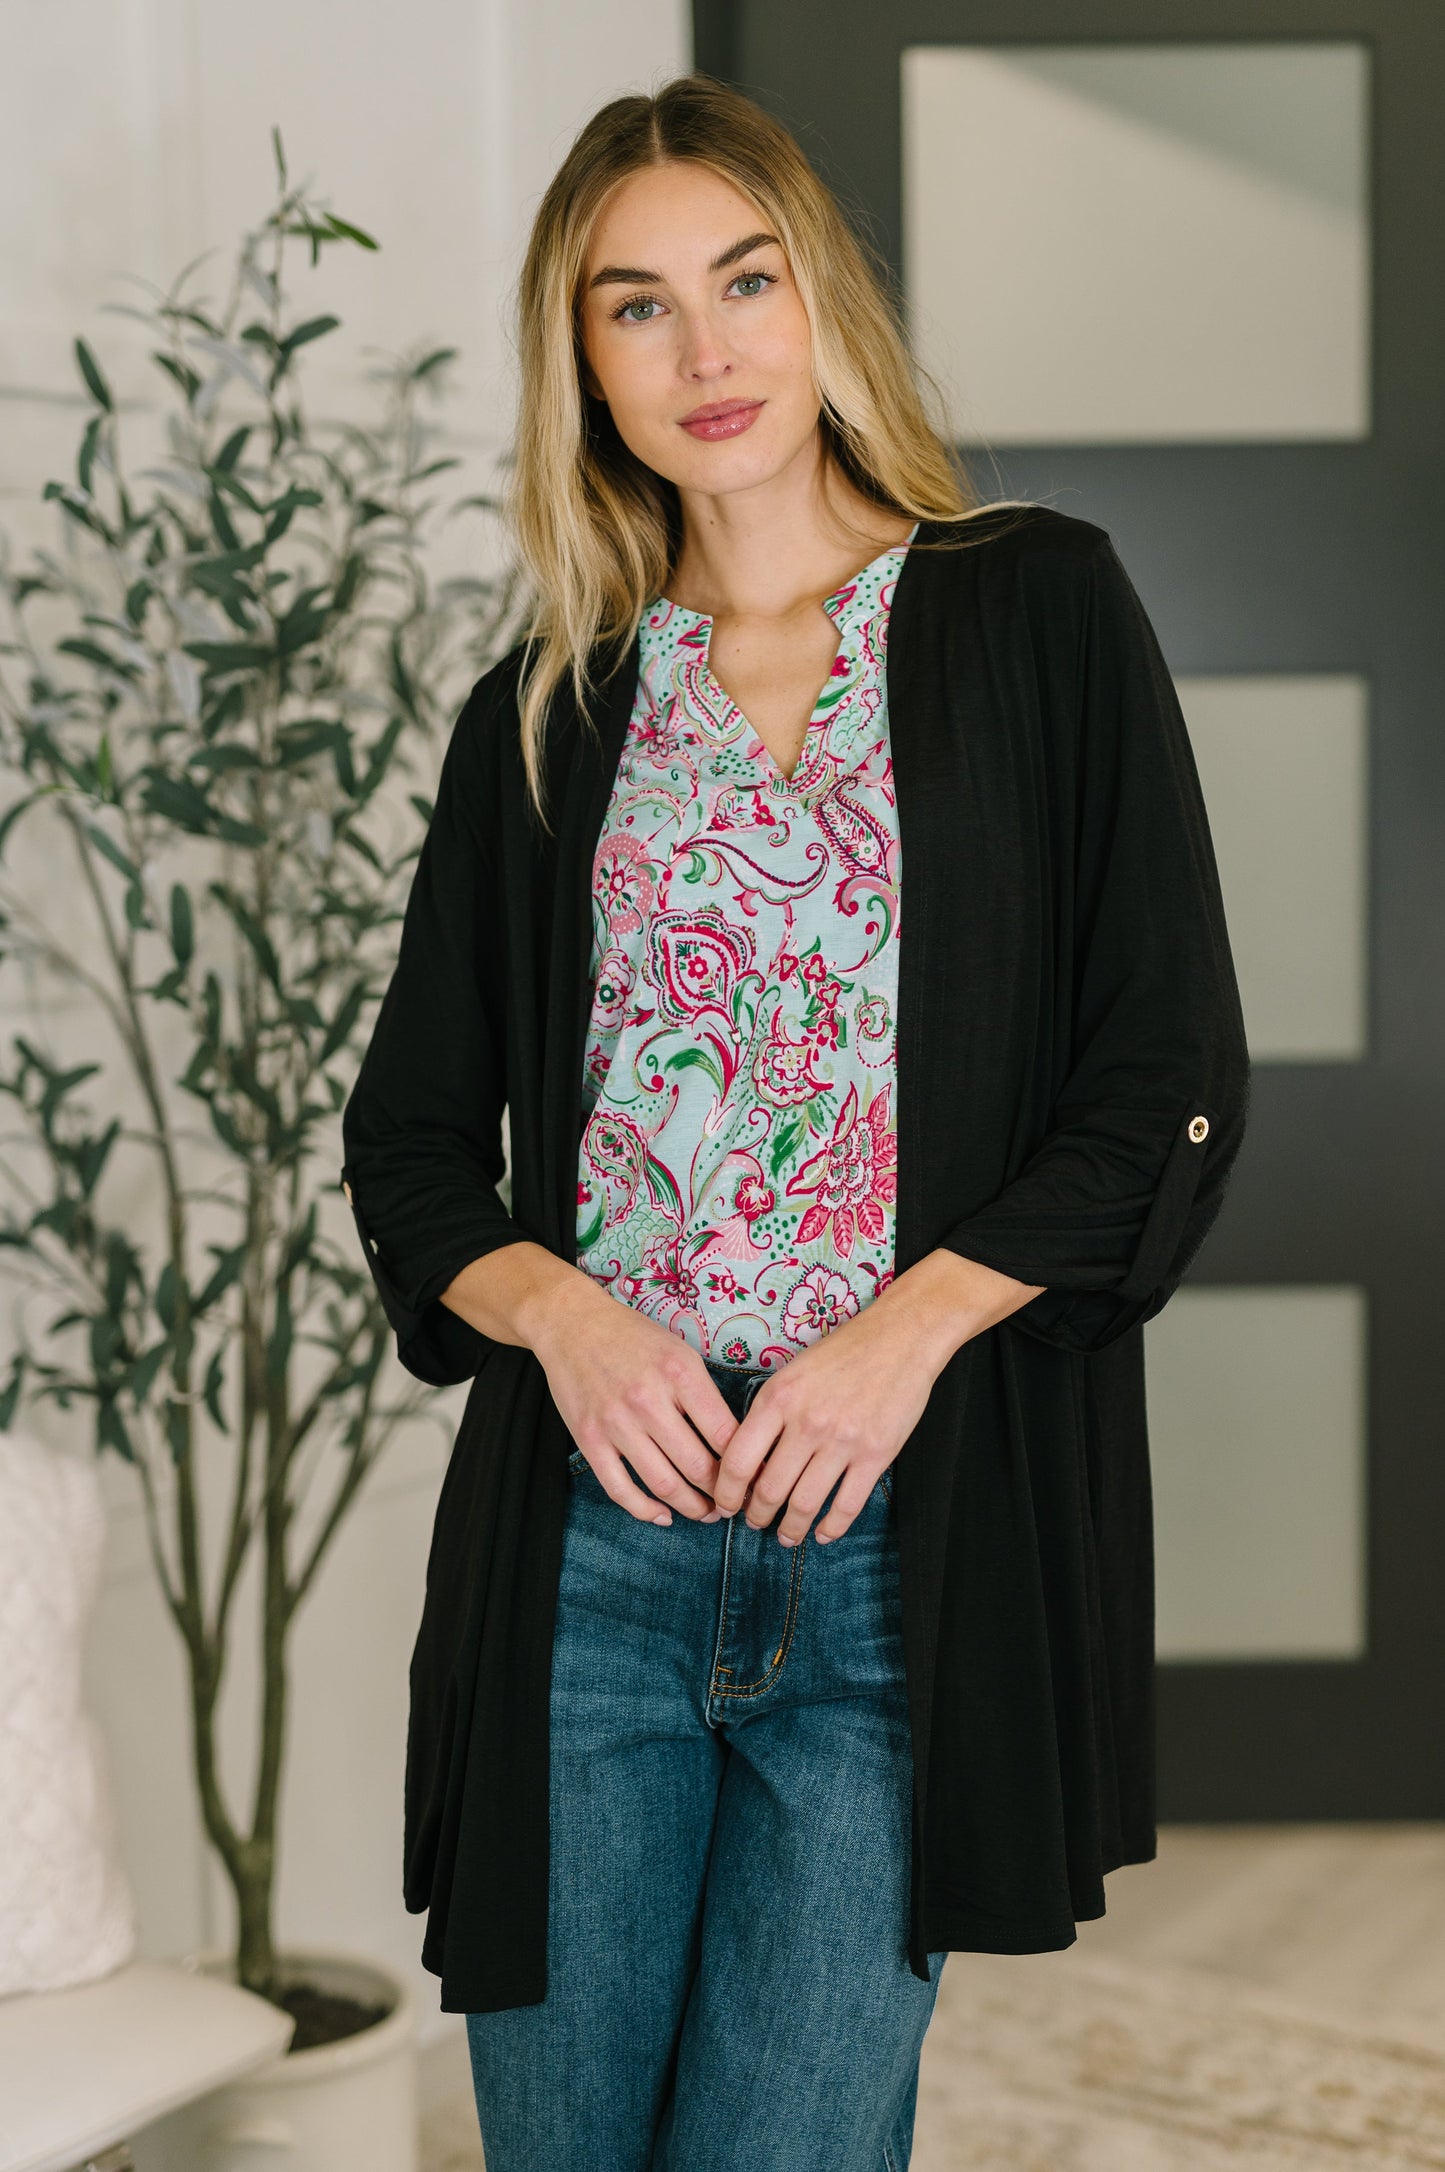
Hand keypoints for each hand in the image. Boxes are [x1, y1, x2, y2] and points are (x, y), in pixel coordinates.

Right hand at [527, 1278, 737, 1526]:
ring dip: (691, 1508)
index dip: (746, 1465)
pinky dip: (645, 1511)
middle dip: (723, 1494)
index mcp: (680, 1373)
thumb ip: (704, 1395)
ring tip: (705, 1512)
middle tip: (733, 1503)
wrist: (572, 1324)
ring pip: (664, 1484)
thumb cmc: (633, 1337)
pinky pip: (620, 1489)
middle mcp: (649, 1399)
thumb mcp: (680, 1352)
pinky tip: (663, 1515)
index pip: (726, 1435)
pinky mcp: (589, 1438)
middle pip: (698, 1466)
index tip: (754, 1479)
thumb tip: (735, 1442)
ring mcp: (616, 1422)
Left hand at [709, 1303, 937, 1546]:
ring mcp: (843, 1440)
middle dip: (757, 1516)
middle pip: (769, 1489)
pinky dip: (831, 1528)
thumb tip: (750, 1461)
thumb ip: (769, 1413)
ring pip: (805, 1504)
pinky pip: (847, 1505)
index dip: (726, 1492)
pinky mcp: (876, 1454)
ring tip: (786, 1536)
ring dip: (791, 1528)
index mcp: (778, 1399)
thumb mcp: (791, 1372)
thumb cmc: (843, 1352)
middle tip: (755, 1524)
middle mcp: (807, 1422)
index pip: (738, 1460)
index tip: (726, 1505)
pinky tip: (823, 1534)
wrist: (900, 1338)